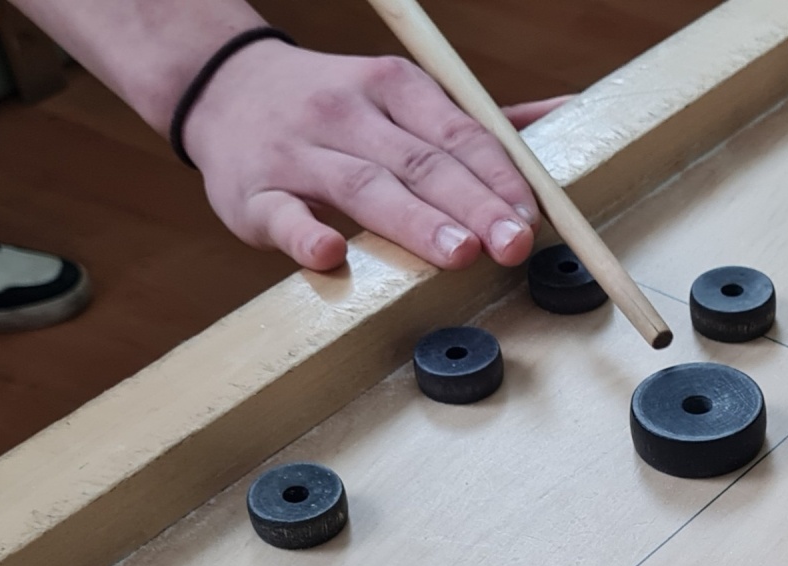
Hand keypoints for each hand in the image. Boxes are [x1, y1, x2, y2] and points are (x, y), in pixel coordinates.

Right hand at [182, 39, 570, 271]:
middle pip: (419, 161)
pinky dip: (305, 235)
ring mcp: (297, 153)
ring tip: (458, 252)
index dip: (497, 175)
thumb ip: (478, 119)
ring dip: (413, 221)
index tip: (531, 215)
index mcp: (392, 87)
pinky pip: (280, 215)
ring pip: (362, 186)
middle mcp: (346, 113)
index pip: (457, 131)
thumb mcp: (403, 95)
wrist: (219, 88)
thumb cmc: (334, 107)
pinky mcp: (252, 193)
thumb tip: (568, 115)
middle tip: (512, 244)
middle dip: (472, 204)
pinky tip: (333, 257)